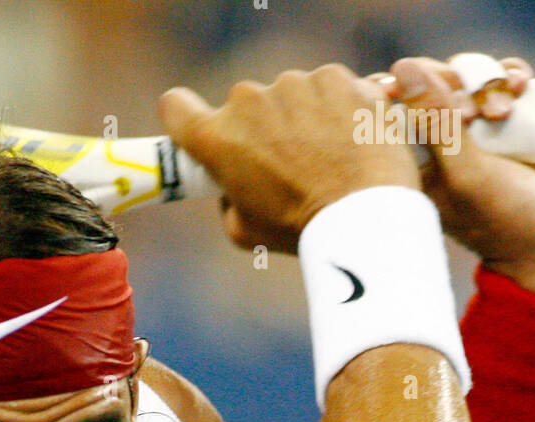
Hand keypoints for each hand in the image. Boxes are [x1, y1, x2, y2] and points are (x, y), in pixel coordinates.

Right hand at [159, 65, 419, 254]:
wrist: (360, 215)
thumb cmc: (298, 230)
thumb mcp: (243, 231)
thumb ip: (228, 199)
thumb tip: (235, 186)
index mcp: (216, 139)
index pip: (175, 107)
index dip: (185, 118)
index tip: (199, 129)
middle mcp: (248, 102)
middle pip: (243, 106)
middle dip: (259, 128)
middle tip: (286, 163)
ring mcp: (293, 84)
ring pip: (289, 94)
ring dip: (301, 117)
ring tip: (326, 157)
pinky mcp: (334, 77)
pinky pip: (328, 88)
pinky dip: (337, 108)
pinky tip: (349, 142)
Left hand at [381, 56, 534, 294]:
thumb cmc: (505, 221)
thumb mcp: (465, 173)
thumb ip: (435, 122)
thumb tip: (402, 68)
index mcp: (413, 164)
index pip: (388, 110)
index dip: (401, 91)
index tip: (423, 99)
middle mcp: (441, 143)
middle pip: (429, 82)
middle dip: (451, 86)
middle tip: (474, 115)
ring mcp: (477, 127)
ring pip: (467, 74)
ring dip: (485, 82)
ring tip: (503, 112)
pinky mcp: (513, 114)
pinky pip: (503, 74)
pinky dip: (511, 74)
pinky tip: (522, 87)